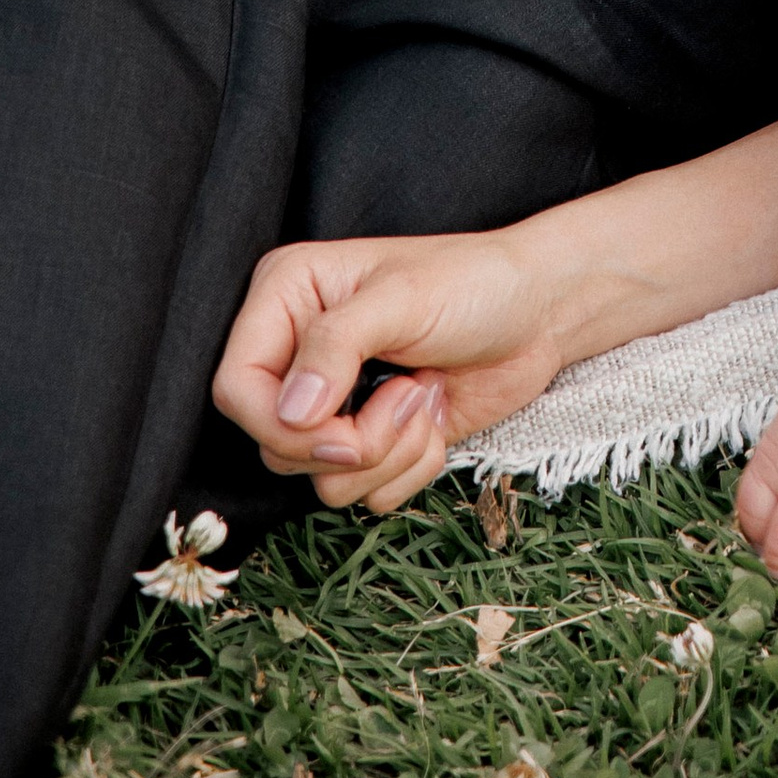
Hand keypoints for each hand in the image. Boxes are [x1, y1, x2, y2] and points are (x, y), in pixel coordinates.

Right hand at [211, 232, 573, 513]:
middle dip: (351, 440)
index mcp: (286, 298)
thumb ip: (336, 344)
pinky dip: (411, 467)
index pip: (235, 388)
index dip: (282, 425)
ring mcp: (335, 402)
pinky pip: (365, 495)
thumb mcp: (403, 298)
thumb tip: (290, 413)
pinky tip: (436, 414)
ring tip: (425, 391)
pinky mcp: (372, 441)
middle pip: (274, 446)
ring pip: (321, 480)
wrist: (542, 313)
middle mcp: (299, 354)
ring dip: (389, 451)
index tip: (341, 427)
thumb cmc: (476, 282)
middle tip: (405, 394)